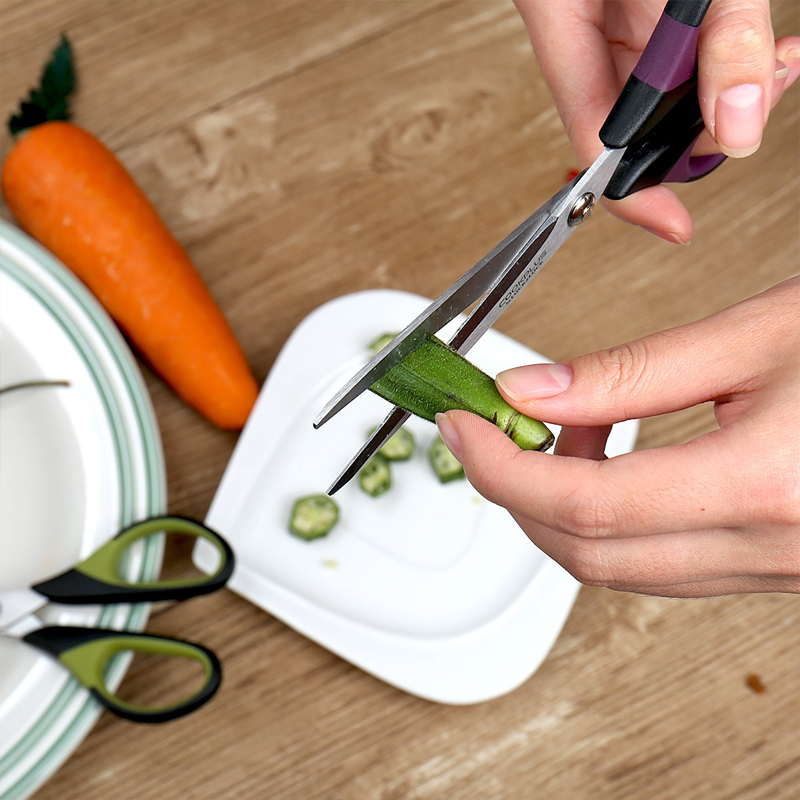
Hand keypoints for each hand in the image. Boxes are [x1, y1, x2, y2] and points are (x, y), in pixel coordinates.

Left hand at [435, 278, 799, 596]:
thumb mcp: (753, 336)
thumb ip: (629, 372)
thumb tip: (531, 389)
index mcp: (764, 486)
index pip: (583, 503)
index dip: (501, 466)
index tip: (460, 425)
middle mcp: (769, 548)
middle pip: (586, 553)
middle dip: (517, 491)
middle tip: (489, 428)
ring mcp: (771, 569)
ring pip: (618, 566)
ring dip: (560, 504)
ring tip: (554, 428)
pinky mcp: (770, 565)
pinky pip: (659, 562)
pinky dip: (609, 518)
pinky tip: (607, 459)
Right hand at [513, 0, 799, 243]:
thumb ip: (719, 39)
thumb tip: (739, 128)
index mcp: (562, 23)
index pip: (591, 136)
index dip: (633, 191)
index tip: (673, 225)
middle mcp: (587, 27)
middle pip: (634, 119)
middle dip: (702, 128)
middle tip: (755, 104)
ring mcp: (615, 15)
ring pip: (664, 89)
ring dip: (725, 88)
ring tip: (775, 64)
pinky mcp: (644, 3)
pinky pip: (679, 52)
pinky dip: (726, 55)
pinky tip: (763, 49)